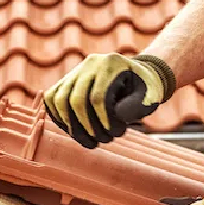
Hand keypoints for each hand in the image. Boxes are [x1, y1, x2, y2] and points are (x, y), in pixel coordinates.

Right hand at [43, 53, 175, 148]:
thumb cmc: (145, 88)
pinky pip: (52, 99)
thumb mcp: (151, 95)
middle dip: (87, 126)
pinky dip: (59, 118)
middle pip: (76, 99)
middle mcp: (90, 64)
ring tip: (89, 141)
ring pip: (59, 99)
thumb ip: (137, 106)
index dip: (104, 120)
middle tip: (103, 140)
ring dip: (71, 126)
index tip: (116, 133)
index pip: (98, 97)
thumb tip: (116, 116)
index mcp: (112, 63)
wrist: (136, 76)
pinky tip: (76, 131)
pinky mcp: (66, 80)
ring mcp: (76, 71)